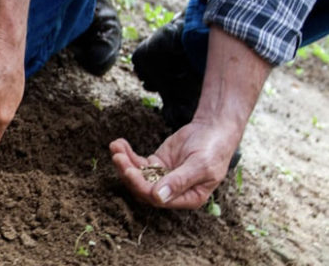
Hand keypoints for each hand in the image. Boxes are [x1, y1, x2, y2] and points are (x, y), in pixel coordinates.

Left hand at [109, 119, 241, 208]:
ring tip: (115, 147)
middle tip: (118, 157)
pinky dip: (127, 154)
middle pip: (143, 188)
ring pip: (137, 175)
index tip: (129, 171)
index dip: (141, 187)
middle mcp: (173, 192)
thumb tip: (158, 197)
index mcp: (188, 198)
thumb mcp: (200, 165)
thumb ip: (179, 181)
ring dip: (124, 163)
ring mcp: (163, 177)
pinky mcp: (156, 164)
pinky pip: (138, 163)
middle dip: (128, 173)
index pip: (158, 199)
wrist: (214, 129)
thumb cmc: (213, 149)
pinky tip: (119, 143)